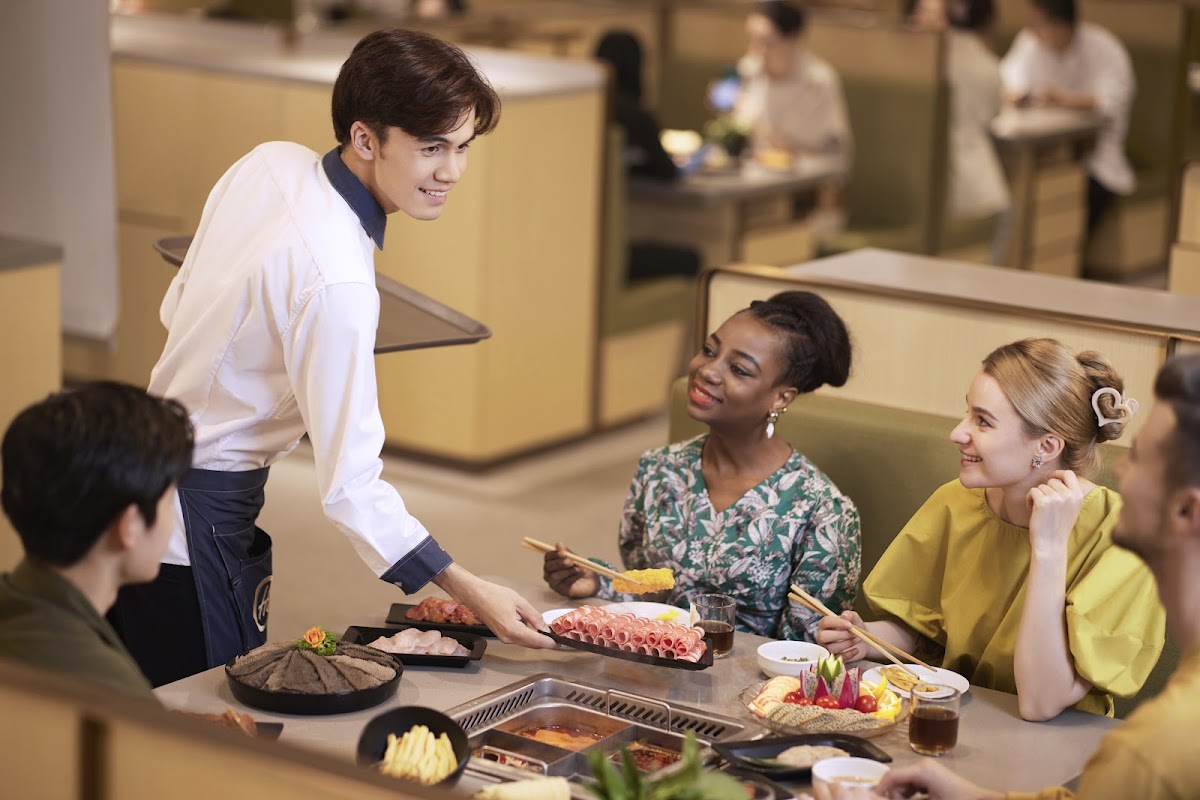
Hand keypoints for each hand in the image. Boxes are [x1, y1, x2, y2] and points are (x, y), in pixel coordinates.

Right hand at [433, 564, 555, 648]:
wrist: (475, 595)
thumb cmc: (494, 595)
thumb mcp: (519, 602)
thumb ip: (534, 616)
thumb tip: (545, 628)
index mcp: (513, 630)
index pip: (536, 641)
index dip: (550, 643)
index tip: (561, 643)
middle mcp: (508, 638)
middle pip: (532, 644)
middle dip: (545, 641)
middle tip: (557, 635)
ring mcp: (504, 638)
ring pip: (526, 642)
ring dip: (537, 638)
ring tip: (547, 629)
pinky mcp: (502, 636)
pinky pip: (519, 638)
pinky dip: (528, 634)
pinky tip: (533, 626)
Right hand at [543, 543, 598, 598]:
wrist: (589, 580)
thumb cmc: (579, 567)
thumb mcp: (574, 558)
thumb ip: (566, 552)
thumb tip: (558, 544)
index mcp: (551, 563)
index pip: (547, 557)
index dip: (554, 554)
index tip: (563, 553)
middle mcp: (549, 573)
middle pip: (548, 567)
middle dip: (559, 563)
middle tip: (570, 561)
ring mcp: (554, 583)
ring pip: (555, 576)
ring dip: (568, 571)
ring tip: (578, 568)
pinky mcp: (561, 591)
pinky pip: (565, 583)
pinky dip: (574, 577)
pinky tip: (580, 573)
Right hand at [816, 610, 867, 661]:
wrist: (863, 640)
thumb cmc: (855, 627)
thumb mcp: (854, 618)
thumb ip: (849, 615)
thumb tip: (844, 616)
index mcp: (824, 624)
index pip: (825, 622)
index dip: (837, 623)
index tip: (850, 625)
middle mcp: (822, 636)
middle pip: (822, 636)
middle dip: (840, 635)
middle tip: (854, 633)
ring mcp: (827, 648)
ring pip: (832, 648)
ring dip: (847, 643)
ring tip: (858, 639)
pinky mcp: (834, 658)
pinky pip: (839, 658)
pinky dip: (849, 654)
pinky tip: (857, 649)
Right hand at [876, 762, 1002, 799]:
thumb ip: (904, 799)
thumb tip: (882, 797)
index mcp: (921, 770)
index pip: (891, 776)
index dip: (879, 789)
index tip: (872, 799)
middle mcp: (922, 765)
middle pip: (896, 778)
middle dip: (893, 795)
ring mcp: (927, 769)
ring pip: (903, 782)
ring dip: (901, 796)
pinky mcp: (931, 775)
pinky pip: (912, 783)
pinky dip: (910, 794)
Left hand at [1026, 470, 1084, 556]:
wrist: (1051, 543)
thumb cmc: (1058, 526)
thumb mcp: (1071, 508)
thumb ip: (1069, 493)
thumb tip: (1058, 476)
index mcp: (1078, 496)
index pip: (1070, 474)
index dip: (1058, 473)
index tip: (1050, 477)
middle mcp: (1069, 495)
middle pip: (1052, 480)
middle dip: (1045, 490)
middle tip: (1044, 504)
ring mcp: (1056, 498)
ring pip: (1041, 486)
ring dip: (1037, 496)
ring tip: (1040, 510)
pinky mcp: (1042, 502)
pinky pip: (1032, 491)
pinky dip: (1029, 499)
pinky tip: (1032, 510)